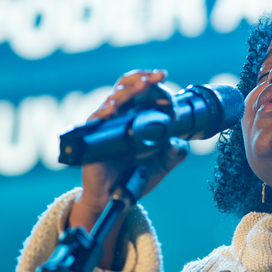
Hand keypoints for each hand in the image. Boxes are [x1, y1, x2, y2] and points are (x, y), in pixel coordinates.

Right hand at [68, 69, 189, 266]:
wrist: (115, 196)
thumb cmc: (135, 175)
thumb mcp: (162, 164)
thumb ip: (175, 153)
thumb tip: (178, 143)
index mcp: (138, 116)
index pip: (146, 92)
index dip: (159, 89)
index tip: (172, 99)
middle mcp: (121, 115)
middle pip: (128, 86)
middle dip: (144, 77)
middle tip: (160, 75)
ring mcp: (107, 123)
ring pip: (115, 97)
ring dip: (130, 89)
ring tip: (144, 84)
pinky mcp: (93, 136)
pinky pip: (96, 118)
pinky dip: (105, 111)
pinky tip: (113, 108)